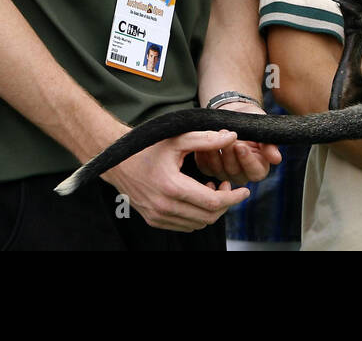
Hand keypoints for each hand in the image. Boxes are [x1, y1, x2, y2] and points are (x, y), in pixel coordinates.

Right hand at [103, 129, 249, 231]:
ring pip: (197, 224)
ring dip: (210, 210)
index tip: (244, 191)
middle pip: (207, 216)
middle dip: (225, 203)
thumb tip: (232, 136)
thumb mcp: (177, 138)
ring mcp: (157, 216)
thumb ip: (206, 138)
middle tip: (227, 186)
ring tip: (210, 190)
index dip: (232, 198)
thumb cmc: (148, 145)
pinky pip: (184, 226)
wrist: (117, 160)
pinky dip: (196, 216)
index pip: (212, 202)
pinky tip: (196, 197)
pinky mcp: (153, 219)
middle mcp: (164, 206)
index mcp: (172, 186)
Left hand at [193, 102, 282, 185]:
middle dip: (229, 152)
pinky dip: (203, 154)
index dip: (247, 160)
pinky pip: (204, 167)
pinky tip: (203, 141)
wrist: (234, 112)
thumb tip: (276, 159)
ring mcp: (225, 173)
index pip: (255, 172)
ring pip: (218, 171)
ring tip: (215, 134)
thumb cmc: (252, 120)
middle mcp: (242, 175)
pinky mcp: (210, 169)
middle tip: (225, 134)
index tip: (240, 146)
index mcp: (259, 168)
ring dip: (215, 153)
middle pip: (235, 172)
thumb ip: (270, 144)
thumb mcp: (263, 128)